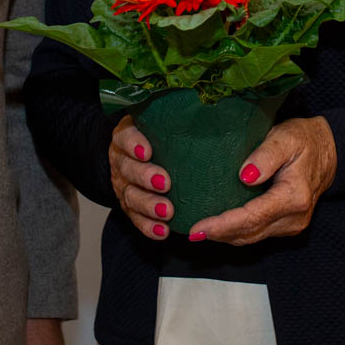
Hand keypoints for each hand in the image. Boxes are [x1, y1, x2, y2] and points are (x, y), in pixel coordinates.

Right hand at [108, 115, 174, 238]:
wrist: (139, 155)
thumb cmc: (163, 137)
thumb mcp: (165, 122)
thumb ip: (180, 119)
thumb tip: (222, 113)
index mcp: (128, 135)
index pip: (126, 136)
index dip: (134, 144)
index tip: (148, 151)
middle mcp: (122, 159)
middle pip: (127, 168)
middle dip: (145, 177)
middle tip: (165, 183)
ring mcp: (124, 184)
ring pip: (131, 196)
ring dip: (148, 205)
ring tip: (167, 212)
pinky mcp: (130, 206)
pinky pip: (136, 219)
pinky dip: (148, 226)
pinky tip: (163, 231)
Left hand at [189, 117, 336, 245]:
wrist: (330, 150)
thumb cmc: (305, 140)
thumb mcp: (286, 137)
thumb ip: (266, 155)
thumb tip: (245, 176)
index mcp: (294, 197)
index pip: (252, 217)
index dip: (223, 225)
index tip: (199, 228)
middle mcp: (294, 217)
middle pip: (250, 233)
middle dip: (219, 234)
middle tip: (192, 232)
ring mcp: (292, 224)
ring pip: (252, 237)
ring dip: (226, 236)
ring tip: (200, 231)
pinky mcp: (288, 225)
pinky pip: (258, 233)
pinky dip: (238, 231)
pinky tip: (220, 226)